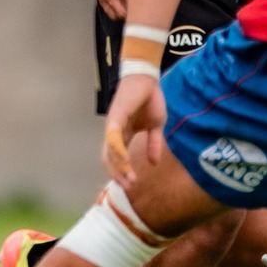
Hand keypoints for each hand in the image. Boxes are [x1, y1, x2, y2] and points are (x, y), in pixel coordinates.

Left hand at [101, 73, 166, 187]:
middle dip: (118, 174)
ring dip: (119, 167)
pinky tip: (125, 161)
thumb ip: (153, 144)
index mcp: (123, 135)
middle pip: (110, 159)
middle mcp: (114, 132)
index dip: (123, 172)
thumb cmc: (150, 100)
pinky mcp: (116, 117)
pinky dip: (118, 150)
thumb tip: (154, 163)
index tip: (132, 184)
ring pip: (110, 151)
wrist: (148, 79)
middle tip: (129, 187)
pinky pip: (114, 137)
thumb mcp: (156, 126)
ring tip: (129, 179)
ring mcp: (113, 125)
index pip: (118, 158)